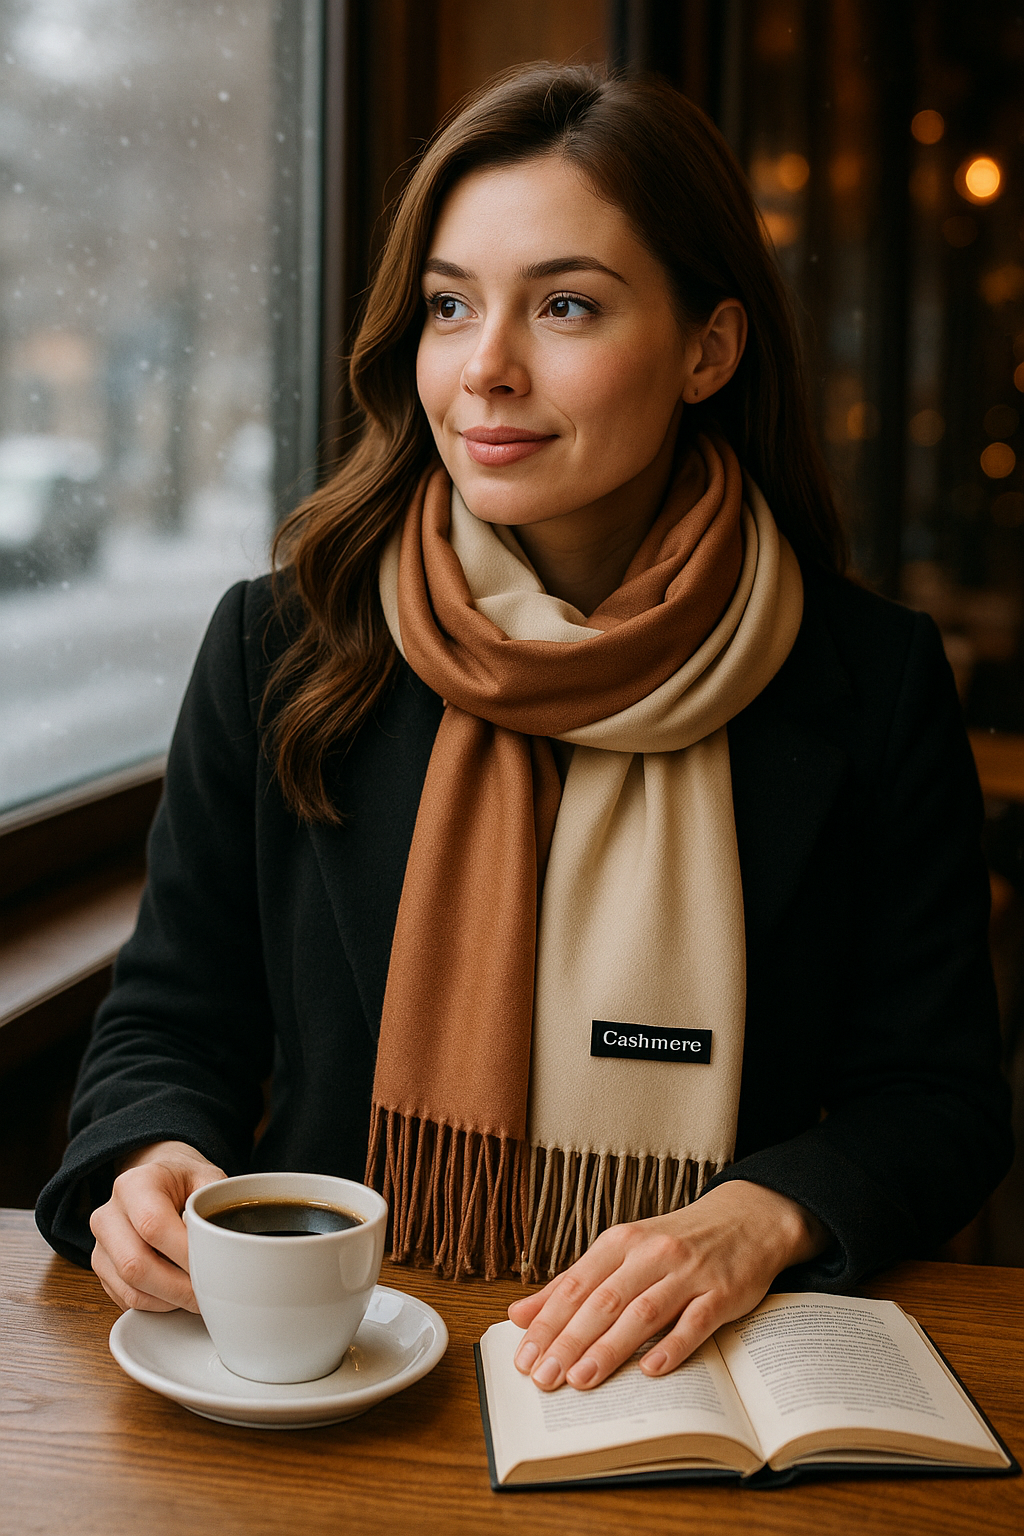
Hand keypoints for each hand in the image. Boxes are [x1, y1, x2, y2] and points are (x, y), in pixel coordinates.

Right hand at [89, 1140, 226, 1312]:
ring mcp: (100, 1244)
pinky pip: (126, 1298)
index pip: (154, 1225)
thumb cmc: (184, 1181)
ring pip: (130, 1289)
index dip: (185, 1253)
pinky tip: (178, 1294)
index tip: (213, 1266)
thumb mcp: (207, 1179)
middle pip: (135, 1265)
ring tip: (198, 1295)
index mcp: (135, 1184)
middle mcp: (109, 1215)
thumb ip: (216, 1206)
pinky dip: (157, 1304)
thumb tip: (225, 1245)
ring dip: (170, 1301)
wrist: (155, 1180)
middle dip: (178, 1288)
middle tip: (210, 1293)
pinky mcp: (101, 1268)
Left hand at [507, 1179, 827, 1390]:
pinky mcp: (722, 1291)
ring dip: (610, 1348)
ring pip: (643, 1311)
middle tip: (545, 1378)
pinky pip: (695, 1321)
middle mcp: (650, 1253)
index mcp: (620, 1242)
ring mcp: (688, 1272)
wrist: (745, 1218)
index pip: (574, 1286)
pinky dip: (672, 1345)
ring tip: (582, 1379)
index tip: (524, 1358)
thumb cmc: (675, 1242)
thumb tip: (519, 1314)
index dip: (547, 1322)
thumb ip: (572, 1283)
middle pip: (603, 1301)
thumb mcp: (621, 1252)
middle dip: (570, 1341)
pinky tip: (651, 1369)